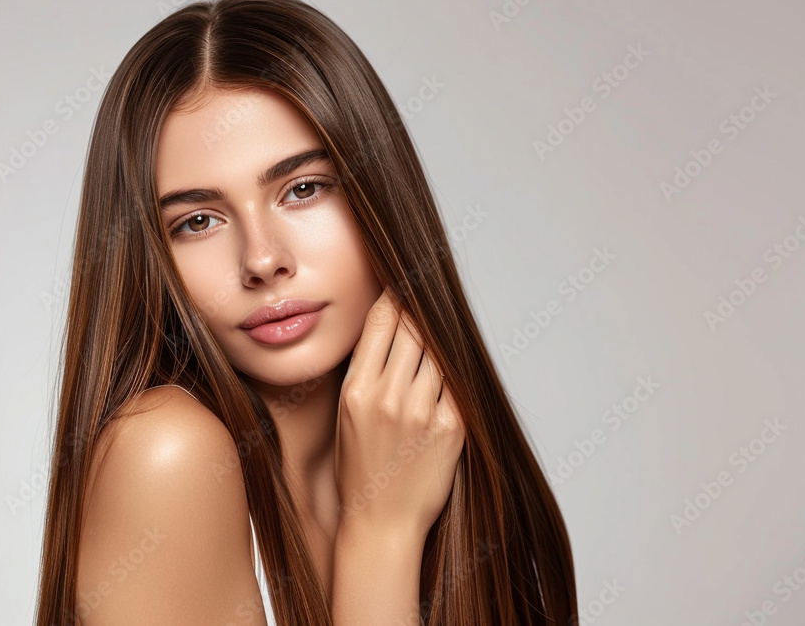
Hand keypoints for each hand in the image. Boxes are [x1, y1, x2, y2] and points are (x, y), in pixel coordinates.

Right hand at [334, 287, 465, 541]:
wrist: (381, 521)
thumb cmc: (360, 469)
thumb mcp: (346, 415)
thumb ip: (366, 373)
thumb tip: (387, 329)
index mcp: (357, 390)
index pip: (381, 323)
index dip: (394, 297)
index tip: (402, 283)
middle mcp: (389, 397)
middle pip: (414, 329)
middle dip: (421, 311)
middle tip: (427, 293)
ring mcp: (422, 412)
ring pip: (440, 351)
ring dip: (441, 338)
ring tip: (442, 327)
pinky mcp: (451, 427)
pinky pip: (457, 382)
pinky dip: (454, 371)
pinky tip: (452, 365)